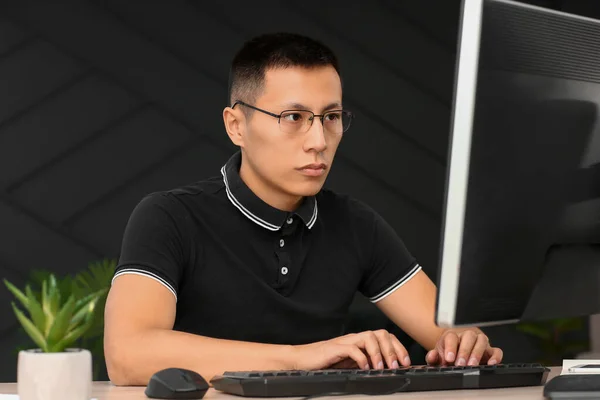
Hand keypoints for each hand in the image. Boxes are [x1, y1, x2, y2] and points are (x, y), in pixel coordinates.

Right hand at [292, 330, 410, 370]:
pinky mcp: (334, 348)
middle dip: (392, 349)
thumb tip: (384, 370)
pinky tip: (364, 368)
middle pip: (380, 333)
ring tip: (380, 367)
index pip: (384, 337)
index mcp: (360, 342)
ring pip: (369, 337)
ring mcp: (345, 342)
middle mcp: (354, 339)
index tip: (405, 362)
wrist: (301, 360)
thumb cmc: (323, 363)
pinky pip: (352, 348)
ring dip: (379, 353)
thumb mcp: (349, 364)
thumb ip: (364, 363)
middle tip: (395, 366)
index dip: (398, 348)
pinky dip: (361, 358)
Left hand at [425, 329, 502, 365]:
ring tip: (472, 364)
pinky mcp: (490, 350)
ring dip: (477, 353)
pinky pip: (496, 351)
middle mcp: (467, 336)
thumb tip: (432, 356)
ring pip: (482, 340)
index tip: (449, 358)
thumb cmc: (448, 352)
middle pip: (468, 336)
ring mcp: (479, 342)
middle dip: (464, 351)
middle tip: (460, 364)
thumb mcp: (438, 355)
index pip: (452, 337)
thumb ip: (433, 357)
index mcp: (452, 335)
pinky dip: (495, 356)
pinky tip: (490, 363)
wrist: (456, 350)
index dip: (450, 347)